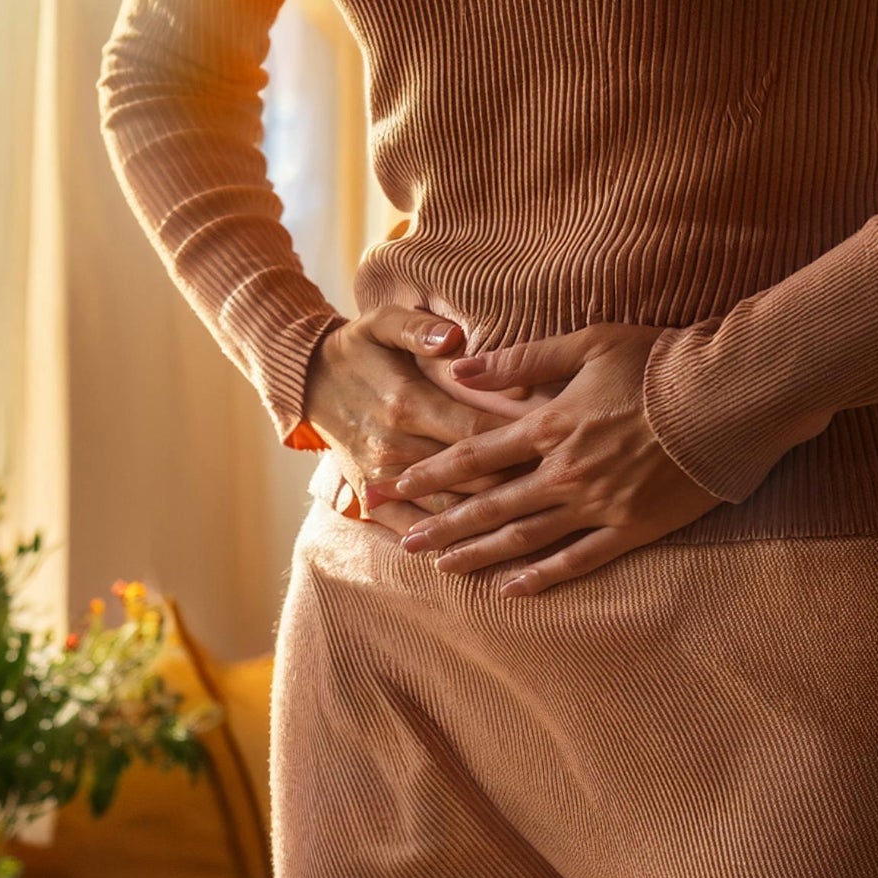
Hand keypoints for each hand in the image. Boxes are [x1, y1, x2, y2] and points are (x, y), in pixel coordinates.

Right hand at [300, 305, 545, 536]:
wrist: (306, 382)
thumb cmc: (358, 347)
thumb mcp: (382, 323)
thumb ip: (420, 329)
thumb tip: (456, 338)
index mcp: (407, 404)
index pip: (479, 430)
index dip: (523, 438)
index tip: (566, 442)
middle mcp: (396, 446)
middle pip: (473, 475)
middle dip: (522, 482)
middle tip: (572, 489)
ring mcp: (383, 477)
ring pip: (449, 508)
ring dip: (493, 523)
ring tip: (545, 530)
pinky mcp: (371, 495)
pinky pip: (410, 527)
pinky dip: (444, 541)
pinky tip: (481, 554)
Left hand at [371, 322, 724, 596]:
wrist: (728, 399)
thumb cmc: (660, 363)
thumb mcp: (587, 343)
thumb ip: (522, 360)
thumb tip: (463, 369)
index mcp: (550, 425)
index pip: (475, 454)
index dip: (431, 473)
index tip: (394, 485)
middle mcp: (565, 472)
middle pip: (489, 504)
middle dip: (441, 524)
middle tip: (400, 541)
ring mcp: (598, 505)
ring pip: (524, 538)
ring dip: (478, 554)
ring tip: (441, 567)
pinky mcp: (632, 529)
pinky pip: (578, 561)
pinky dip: (541, 577)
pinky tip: (509, 590)